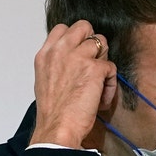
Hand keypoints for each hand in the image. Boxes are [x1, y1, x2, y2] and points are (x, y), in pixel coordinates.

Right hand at [30, 20, 116, 147]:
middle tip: (92, 63)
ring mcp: (78, 57)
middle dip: (92, 42)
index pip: (63, 28)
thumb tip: (71, 60)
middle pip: (84, 27)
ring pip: (102, 43)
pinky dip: (110, 84)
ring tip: (98, 82)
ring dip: (103, 62)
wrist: (57, 129)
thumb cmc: (52, 112)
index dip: (75, 38)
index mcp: (45, 54)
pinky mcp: (95, 69)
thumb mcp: (44, 80)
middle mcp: (61, 51)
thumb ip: (56, 63)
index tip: (78, 52)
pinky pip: (111, 67)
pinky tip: (101, 97)